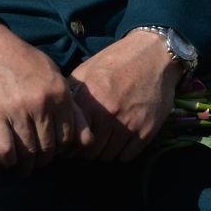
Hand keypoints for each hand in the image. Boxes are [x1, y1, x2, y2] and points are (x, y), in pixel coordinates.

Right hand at [0, 20, 89, 170]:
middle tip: (36, 163)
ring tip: (22, 169)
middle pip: (48, 147)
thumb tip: (87, 140)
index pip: (67, 138)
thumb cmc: (26, 63)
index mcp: (60, 96)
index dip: (59, 150)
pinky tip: (7, 163)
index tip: (51, 153)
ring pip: (28, 151)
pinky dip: (8, 161)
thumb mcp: (56, 78)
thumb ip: (71, 108)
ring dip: (26, 165)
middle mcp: (42, 104)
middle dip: (43, 160)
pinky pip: (6, 147)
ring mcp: (18, 109)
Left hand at [70, 30, 180, 161]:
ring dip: (104, 152)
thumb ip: (71, 94)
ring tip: (105, 141)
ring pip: (108, 157)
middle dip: (87, 151)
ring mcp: (128, 124)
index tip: (73, 143)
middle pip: (90, 153)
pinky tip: (120, 140)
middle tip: (90, 144)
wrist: (154, 54)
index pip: (72, 139)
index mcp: (89, 101)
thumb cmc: (117, 61)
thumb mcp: (86, 70)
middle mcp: (107, 115)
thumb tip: (56, 113)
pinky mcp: (146, 131)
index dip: (71, 144)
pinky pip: (127, 156)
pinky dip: (122, 153)